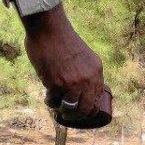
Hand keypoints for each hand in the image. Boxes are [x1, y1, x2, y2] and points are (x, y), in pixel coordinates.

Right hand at [21, 4, 109, 122]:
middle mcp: (87, 80)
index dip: (89, 108)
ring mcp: (72, 83)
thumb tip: (84, 90)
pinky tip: (48, 97)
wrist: (49, 29)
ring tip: (57, 107)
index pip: (96, 98)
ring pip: (70, 108)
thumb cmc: (63, 40)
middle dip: (77, 116)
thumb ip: (86, 72)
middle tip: (69, 116)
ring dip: (63, 111)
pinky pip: (54, 100)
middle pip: (85, 109)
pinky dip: (50, 101)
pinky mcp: (56, 84)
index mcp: (96, 72)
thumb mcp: (85, 56)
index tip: (82, 110)